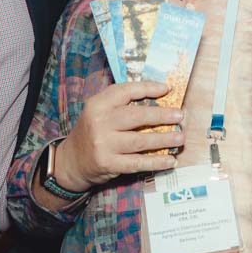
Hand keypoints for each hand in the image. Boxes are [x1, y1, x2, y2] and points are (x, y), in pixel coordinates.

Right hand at [52, 81, 183, 191]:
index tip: (167, 89)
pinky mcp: (108, 164)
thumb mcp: (99, 111)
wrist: (71, 160)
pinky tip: (170, 160)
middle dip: (162, 115)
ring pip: (140, 140)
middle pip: (137, 116)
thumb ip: (121, 103)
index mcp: (98, 104)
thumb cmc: (92, 131)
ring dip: (164, 139)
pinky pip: (138, 162)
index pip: (125, 91)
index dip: (148, 88)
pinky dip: (157, 162)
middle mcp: (99, 123)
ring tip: (180, 137)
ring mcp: (103, 144)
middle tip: (180, 116)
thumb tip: (158, 95)